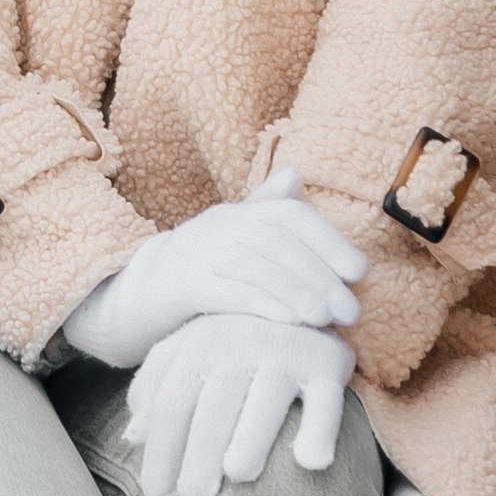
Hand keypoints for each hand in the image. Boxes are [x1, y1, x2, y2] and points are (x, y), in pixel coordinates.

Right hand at [62, 169, 363, 369]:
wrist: (135, 293)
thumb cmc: (199, 267)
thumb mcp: (231, 235)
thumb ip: (265, 208)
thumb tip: (294, 172)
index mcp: (239, 214)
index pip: (291, 216)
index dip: (329, 240)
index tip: (360, 271)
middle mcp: (220, 226)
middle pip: (278, 243)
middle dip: (320, 276)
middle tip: (351, 311)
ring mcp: (198, 253)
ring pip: (256, 266)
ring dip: (297, 291)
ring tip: (327, 319)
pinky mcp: (180, 285)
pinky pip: (226, 292)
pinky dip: (261, 305)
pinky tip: (288, 322)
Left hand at [129, 314, 355, 495]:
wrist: (300, 302)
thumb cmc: (233, 344)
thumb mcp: (189, 354)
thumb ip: (158, 389)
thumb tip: (132, 436)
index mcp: (200, 343)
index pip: (173, 401)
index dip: (162, 447)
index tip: (155, 492)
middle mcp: (242, 343)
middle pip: (215, 403)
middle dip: (200, 451)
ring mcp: (287, 351)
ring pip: (268, 398)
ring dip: (253, 435)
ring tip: (238, 475)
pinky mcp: (328, 364)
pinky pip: (326, 399)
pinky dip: (321, 429)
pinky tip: (310, 462)